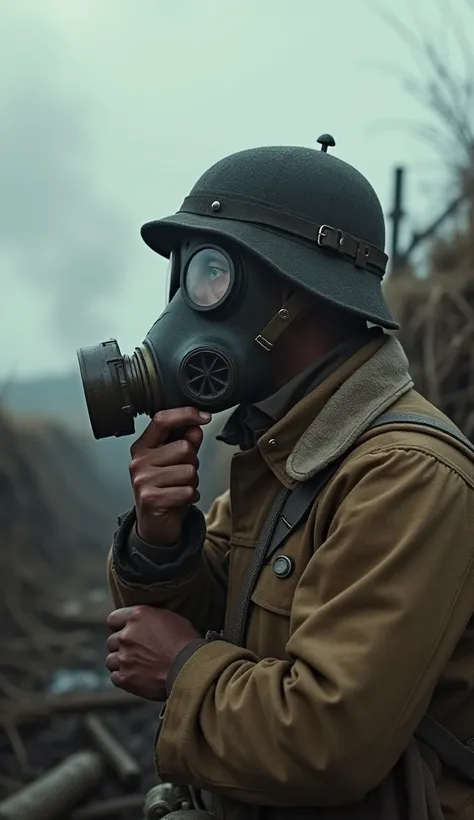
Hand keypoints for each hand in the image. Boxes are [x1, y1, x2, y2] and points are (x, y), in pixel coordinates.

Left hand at [105, 606, 199, 699]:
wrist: (190, 667)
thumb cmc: (186, 642)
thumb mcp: (170, 619)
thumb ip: (150, 619)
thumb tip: (145, 624)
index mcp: (137, 616)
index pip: (113, 619)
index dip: (119, 626)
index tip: (126, 632)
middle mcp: (126, 635)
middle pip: (111, 641)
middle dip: (122, 646)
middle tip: (137, 652)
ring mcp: (124, 657)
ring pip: (111, 660)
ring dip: (121, 662)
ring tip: (137, 666)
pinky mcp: (125, 677)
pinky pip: (115, 677)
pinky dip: (123, 677)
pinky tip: (137, 677)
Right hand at [129, 407, 210, 544]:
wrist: (154, 523)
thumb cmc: (165, 489)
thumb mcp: (176, 462)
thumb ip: (186, 442)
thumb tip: (196, 426)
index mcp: (143, 446)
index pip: (162, 420)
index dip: (186, 414)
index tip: (204, 416)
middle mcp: (139, 461)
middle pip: (184, 448)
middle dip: (192, 463)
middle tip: (182, 475)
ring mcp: (142, 480)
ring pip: (189, 471)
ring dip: (192, 482)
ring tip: (180, 488)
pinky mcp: (150, 498)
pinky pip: (187, 491)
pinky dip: (191, 497)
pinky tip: (180, 499)